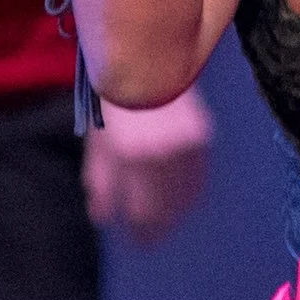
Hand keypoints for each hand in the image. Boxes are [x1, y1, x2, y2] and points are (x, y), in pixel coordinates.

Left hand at [83, 84, 212, 242]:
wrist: (145, 57)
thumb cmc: (113, 101)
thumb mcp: (98, 142)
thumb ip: (100, 182)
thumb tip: (102, 218)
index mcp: (133, 157)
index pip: (142, 212)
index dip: (141, 232)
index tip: (139, 242)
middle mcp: (163, 154)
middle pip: (166, 208)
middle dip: (159, 227)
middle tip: (152, 240)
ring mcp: (186, 144)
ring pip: (187, 195)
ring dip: (177, 212)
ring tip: (166, 222)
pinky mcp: (202, 135)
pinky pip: (198, 175)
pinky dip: (190, 191)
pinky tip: (183, 199)